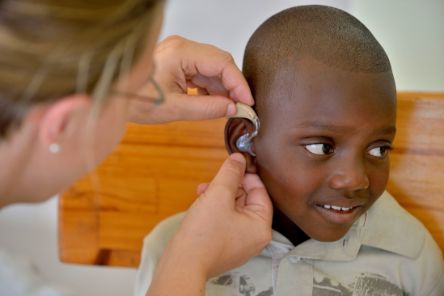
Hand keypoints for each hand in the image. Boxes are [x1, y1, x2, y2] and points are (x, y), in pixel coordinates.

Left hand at [129, 35, 253, 123]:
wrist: (114, 96)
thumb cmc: (135, 100)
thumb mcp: (174, 109)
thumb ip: (207, 109)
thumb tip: (232, 108)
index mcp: (181, 53)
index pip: (222, 63)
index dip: (239, 84)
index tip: (248, 102)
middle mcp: (182, 47)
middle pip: (220, 63)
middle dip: (233, 86)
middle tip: (241, 107)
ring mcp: (181, 53)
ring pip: (213, 68)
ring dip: (223, 88)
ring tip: (228, 109)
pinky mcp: (179, 62)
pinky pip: (203, 72)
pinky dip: (211, 88)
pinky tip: (214, 103)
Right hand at [147, 154, 271, 294]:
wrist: (182, 264)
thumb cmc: (203, 235)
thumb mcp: (218, 194)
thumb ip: (230, 173)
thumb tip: (239, 158)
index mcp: (261, 227)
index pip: (260, 192)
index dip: (246, 176)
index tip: (234, 165)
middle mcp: (253, 236)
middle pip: (247, 200)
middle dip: (229, 186)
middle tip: (215, 179)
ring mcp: (238, 242)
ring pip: (233, 209)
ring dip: (219, 195)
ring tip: (203, 191)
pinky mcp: (223, 244)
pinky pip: (224, 220)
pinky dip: (214, 208)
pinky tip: (201, 202)